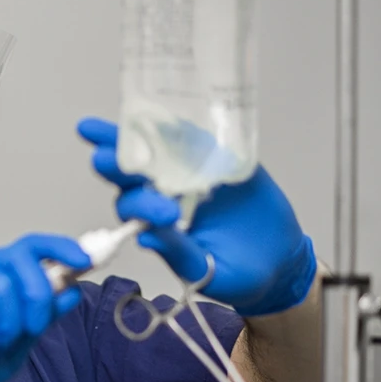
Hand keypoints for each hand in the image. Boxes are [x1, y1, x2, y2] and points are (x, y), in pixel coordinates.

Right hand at [0, 235, 90, 381]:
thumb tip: (71, 289)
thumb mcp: (13, 347)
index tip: (86, 260)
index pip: (28, 247)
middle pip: (21, 259)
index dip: (59, 247)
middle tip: (28, 333)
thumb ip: (39, 319)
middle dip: (38, 298)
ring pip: (1, 286)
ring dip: (8, 329)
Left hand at [77, 117, 316, 316]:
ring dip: (139, 134)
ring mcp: (189, 173)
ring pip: (158, 150)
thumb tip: (145, 238)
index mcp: (155, 223)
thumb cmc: (235, 273)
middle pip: (133, 175)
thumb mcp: (207, 271)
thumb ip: (179, 253)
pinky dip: (183, 126)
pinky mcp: (219, 159)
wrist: (279, 259)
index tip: (167, 214)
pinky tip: (165, 108)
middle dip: (116, 164)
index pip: (134, 208)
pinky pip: (197, 139)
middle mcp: (164, 194)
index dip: (140, 206)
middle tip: (101, 157)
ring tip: (122, 116)